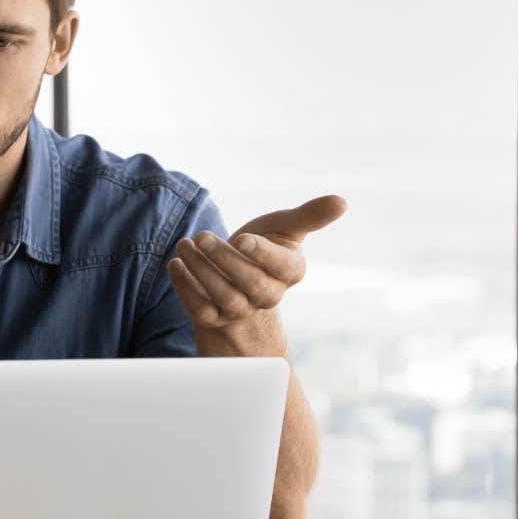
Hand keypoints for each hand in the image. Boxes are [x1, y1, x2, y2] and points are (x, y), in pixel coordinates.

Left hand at [167, 195, 345, 353]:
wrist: (235, 275)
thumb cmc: (265, 244)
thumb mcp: (285, 227)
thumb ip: (310, 216)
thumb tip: (342, 202)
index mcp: (290, 271)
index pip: (282, 267)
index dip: (262, 254)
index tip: (242, 239)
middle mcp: (268, 294)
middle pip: (250, 283)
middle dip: (225, 260)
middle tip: (204, 237)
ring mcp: (240, 308)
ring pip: (224, 296)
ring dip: (201, 270)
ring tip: (184, 245)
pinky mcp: (213, 316)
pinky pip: (199, 308)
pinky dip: (185, 286)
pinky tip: (175, 264)